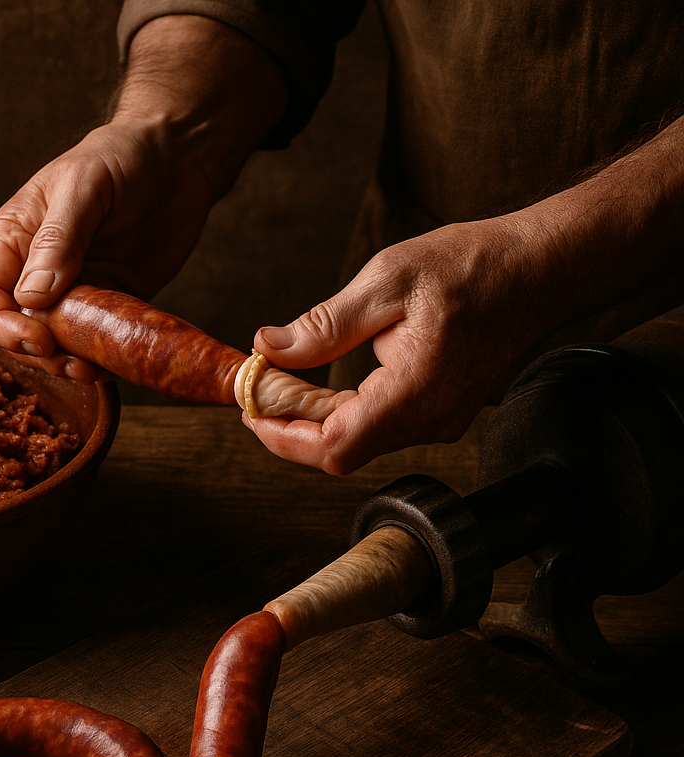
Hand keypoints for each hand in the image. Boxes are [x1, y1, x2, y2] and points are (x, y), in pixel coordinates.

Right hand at [0, 15, 286, 381]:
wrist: (178, 159)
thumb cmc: (122, 156)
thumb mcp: (85, 188)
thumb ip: (58, 240)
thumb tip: (30, 297)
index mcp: (15, 238)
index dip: (3, 326)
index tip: (38, 339)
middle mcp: (37, 270)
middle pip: (16, 330)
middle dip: (37, 353)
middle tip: (71, 361)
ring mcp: (75, 291)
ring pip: (54, 345)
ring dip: (67, 364)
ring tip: (91, 370)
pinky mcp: (109, 305)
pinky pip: (95, 344)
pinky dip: (99, 361)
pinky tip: (112, 366)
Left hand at [247, 112, 683, 474]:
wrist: (541, 269)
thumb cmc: (475, 267)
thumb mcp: (387, 281)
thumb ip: (325, 326)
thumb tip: (268, 348)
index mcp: (414, 392)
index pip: (334, 447)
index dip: (284, 439)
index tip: (252, 413)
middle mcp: (429, 420)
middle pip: (340, 452)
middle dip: (290, 428)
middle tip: (260, 391)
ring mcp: (438, 422)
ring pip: (359, 443)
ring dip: (315, 421)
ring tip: (285, 383)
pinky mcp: (439, 413)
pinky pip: (380, 428)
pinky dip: (343, 413)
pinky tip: (323, 385)